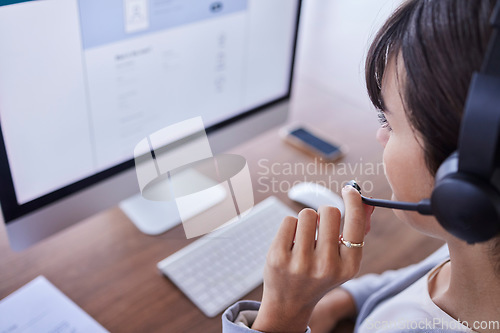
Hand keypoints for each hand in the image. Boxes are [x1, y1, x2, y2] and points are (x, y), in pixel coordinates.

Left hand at [252, 185, 369, 332]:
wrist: (289, 303)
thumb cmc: (320, 274)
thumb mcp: (343, 260)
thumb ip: (357, 231)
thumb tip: (365, 200)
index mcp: (348, 267)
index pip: (355, 224)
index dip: (354, 201)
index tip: (350, 189)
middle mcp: (326, 266)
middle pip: (329, 212)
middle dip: (324, 212)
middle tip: (320, 224)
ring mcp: (300, 263)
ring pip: (306, 214)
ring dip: (306, 220)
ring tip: (304, 238)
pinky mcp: (278, 258)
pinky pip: (288, 220)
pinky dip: (290, 226)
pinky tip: (290, 244)